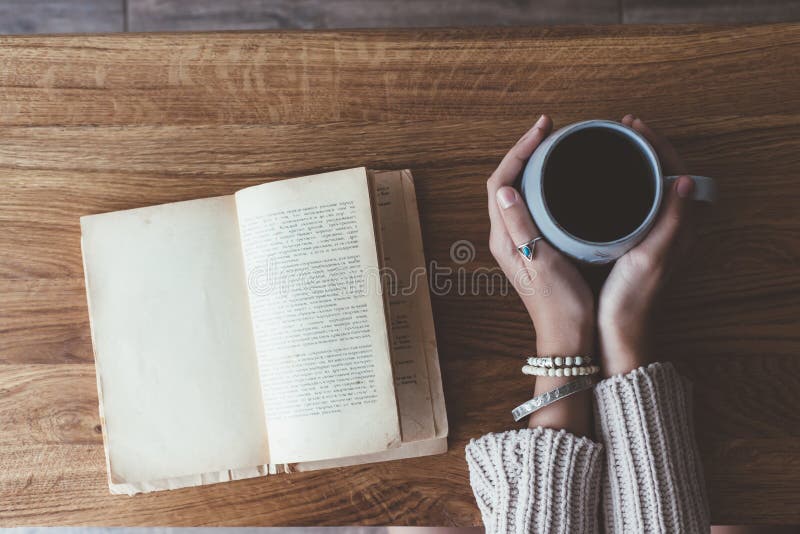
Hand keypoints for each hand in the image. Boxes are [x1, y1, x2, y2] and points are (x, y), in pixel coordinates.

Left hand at [487, 115, 594, 357]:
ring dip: (531, 165)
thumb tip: (504, 188)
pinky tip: (560, 179)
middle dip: (524, 151)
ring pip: (517, 191)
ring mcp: (518, 241)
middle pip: (505, 181)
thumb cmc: (559, 305)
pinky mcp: (532, 246)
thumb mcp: (540, 264)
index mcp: (504, 238)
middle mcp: (506, 236)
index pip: (500, 182)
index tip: (543, 130)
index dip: (518, 151)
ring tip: (554, 145)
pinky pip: (530, 204)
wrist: (568, 337)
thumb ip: (521, 227)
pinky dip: (541, 184)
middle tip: (549, 129)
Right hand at [597, 115, 699, 376]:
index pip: (676, 170)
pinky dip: (627, 183)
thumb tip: (683, 179)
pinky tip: (607, 182)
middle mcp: (670, 228)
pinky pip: (638, 201)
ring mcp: (653, 234)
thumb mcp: (651, 257)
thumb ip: (670, 220)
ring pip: (651, 186)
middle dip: (648, 147)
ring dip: (638, 163)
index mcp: (680, 228)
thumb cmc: (632, 298)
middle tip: (624, 128)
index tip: (634, 127)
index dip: (658, 144)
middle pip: (666, 173)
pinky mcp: (637, 242)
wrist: (619, 330)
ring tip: (617, 146)